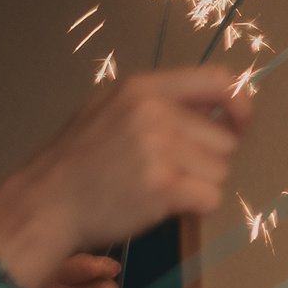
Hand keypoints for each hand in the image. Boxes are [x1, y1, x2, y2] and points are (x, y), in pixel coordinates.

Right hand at [0, 67, 249, 287]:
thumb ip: (161, 104)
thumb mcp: (111, 108)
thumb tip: (218, 109)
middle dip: (205, 160)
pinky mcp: (163, 187)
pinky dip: (194, 207)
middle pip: (224, 141)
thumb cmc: (82, 159)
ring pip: (219, 172)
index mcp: (143, 88)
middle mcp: (153, 112)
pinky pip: (210, 198)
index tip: (239, 124)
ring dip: (197, 185)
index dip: (239, 105)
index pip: (218, 80)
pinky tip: (160, 202)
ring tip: (156, 184)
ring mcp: (158, 149)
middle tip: (165, 169)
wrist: (48, 200)